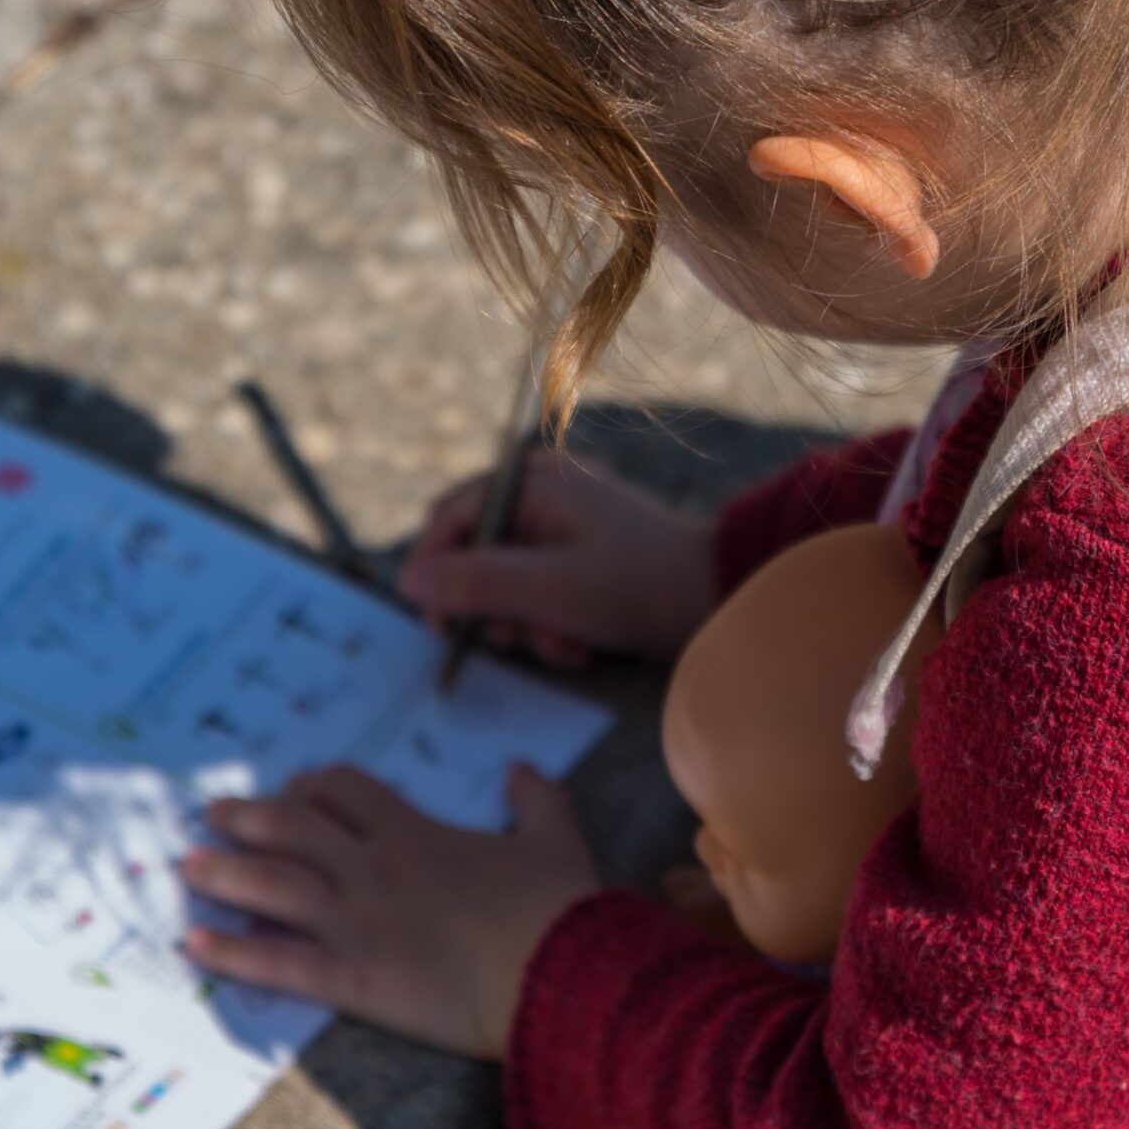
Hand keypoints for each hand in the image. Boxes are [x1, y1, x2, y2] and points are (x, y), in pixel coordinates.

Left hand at [180, 763, 600, 1059]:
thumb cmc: (558, 909)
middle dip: (247, 817)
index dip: (314, 786)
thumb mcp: (556, 838)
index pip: (346, 791)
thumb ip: (537, 798)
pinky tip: (196, 943)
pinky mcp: (352, 977)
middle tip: (211, 814)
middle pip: (293, 829)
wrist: (557, 975)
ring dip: (224, 873)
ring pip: (272, 886)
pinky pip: (278, 962)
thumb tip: (524, 769)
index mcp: (416, 833)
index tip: (293, 788)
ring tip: (187, 865)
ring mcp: (357, 921)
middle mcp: (374, 868)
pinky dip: (232, 953)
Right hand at [398, 453, 717, 664]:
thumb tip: (407, 580)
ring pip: (505, 585)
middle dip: (494, 608)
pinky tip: (581, 646)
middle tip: (519, 638)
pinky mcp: (580, 559)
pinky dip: (550, 625)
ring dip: (526, 626)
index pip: (449, 519)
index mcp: (532, 482)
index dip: (434, 571)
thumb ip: (474, 583)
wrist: (721, 598)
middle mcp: (542, 494)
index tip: (438, 624)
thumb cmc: (637, 586)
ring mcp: (562, 526)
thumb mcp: (548, 591)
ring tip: (566, 645)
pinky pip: (538, 594)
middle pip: (474, 556)